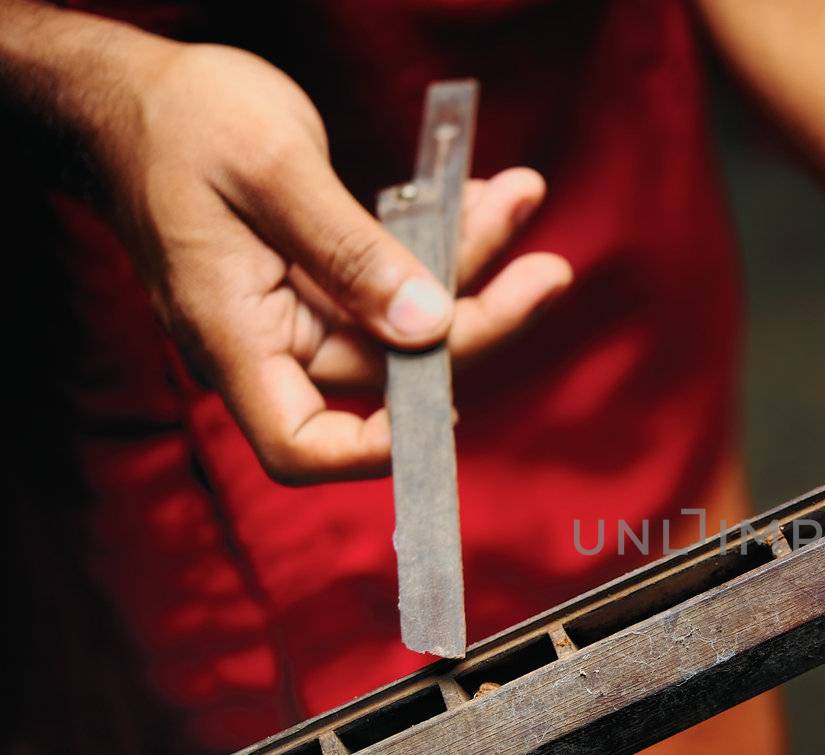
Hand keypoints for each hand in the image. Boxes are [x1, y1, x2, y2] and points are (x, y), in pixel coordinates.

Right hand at [90, 42, 570, 482]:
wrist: (130, 88)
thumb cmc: (174, 120)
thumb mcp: (269, 169)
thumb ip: (351, 252)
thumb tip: (427, 326)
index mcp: (233, 335)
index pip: (303, 442)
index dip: (378, 448)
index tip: (452, 404)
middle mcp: (270, 338)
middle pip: (388, 373)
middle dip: (474, 320)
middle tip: (546, 273)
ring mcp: (299, 310)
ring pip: (407, 318)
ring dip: (471, 262)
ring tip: (520, 196)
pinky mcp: (323, 276)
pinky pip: (396, 277)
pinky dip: (441, 238)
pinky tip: (482, 196)